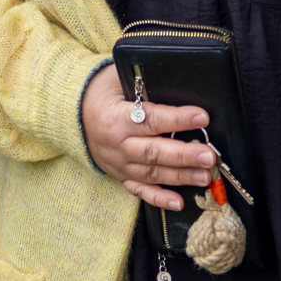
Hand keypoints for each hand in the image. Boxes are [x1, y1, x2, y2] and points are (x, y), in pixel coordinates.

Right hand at [81, 64, 216, 210]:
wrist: (72, 114)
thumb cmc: (101, 91)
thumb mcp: (117, 78)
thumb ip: (143, 82)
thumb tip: (177, 78)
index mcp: (115, 117)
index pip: (150, 119)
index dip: (177, 119)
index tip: (202, 117)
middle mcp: (117, 144)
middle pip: (153, 152)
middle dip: (184, 156)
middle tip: (209, 156)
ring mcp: (119, 164)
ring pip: (152, 173)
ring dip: (180, 176)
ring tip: (205, 176)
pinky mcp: (121, 176)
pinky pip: (141, 190)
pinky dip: (159, 198)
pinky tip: (179, 203)